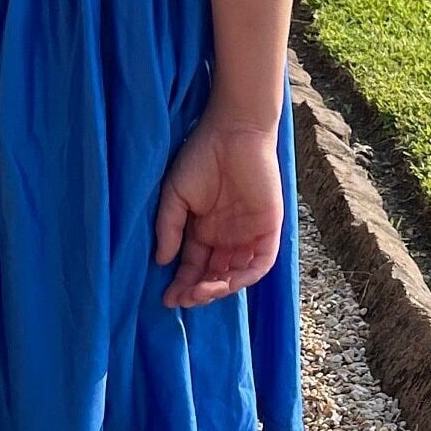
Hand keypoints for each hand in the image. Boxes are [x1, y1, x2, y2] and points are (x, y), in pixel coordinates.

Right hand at [153, 101, 282, 308]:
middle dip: (198, 291)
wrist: (234, 131)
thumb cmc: (200, 156)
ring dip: (219, 288)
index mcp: (203, 229)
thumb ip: (170, 227)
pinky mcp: (268, 229)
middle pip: (214, 276)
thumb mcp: (175, 194)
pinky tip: (227, 282)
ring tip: (200, 292)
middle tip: (183, 298)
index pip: (193, 266)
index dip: (182, 284)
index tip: (166, 298)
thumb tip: (161, 262)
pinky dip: (246, 276)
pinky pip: (261, 263)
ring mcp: (248, 235)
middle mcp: (226, 237)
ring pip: (236, 275)